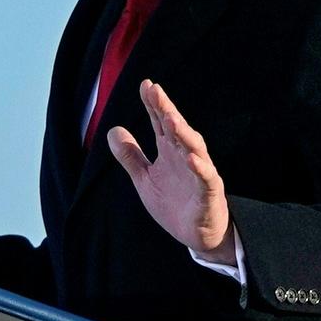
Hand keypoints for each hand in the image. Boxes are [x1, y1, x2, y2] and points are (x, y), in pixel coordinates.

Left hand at [107, 80, 234, 263]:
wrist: (197, 236)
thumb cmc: (174, 203)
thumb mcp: (144, 179)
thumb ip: (130, 156)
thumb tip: (111, 130)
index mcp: (170, 151)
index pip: (161, 123)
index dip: (154, 104)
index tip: (146, 85)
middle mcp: (186, 156)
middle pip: (177, 129)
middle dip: (166, 109)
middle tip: (155, 90)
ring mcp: (200, 172)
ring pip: (194, 148)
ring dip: (183, 132)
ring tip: (170, 117)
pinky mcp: (209, 192)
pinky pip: (205, 177)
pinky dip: (199, 167)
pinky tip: (190, 158)